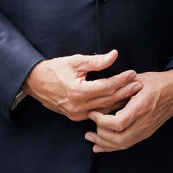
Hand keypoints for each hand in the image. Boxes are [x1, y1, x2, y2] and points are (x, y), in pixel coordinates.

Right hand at [22, 50, 140, 121]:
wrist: (35, 82)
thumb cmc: (54, 69)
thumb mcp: (75, 61)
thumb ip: (96, 61)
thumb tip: (114, 55)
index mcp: (79, 91)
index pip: (107, 86)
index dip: (122, 80)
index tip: (132, 73)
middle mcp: (78, 106)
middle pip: (108, 100)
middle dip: (125, 91)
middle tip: (138, 84)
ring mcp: (76, 114)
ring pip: (104, 111)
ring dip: (119, 102)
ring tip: (132, 93)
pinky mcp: (74, 117)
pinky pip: (96, 114)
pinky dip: (107, 109)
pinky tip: (117, 103)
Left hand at [86, 69, 172, 152]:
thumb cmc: (157, 82)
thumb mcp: (137, 79)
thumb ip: (119, 89)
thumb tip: (99, 98)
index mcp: (142, 106)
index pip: (118, 122)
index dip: (102, 121)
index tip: (92, 113)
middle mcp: (145, 121)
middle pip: (119, 138)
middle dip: (101, 136)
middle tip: (88, 130)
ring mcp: (147, 129)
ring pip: (123, 144)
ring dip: (105, 144)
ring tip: (91, 138)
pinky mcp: (147, 132)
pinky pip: (128, 143)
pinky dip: (113, 147)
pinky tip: (101, 146)